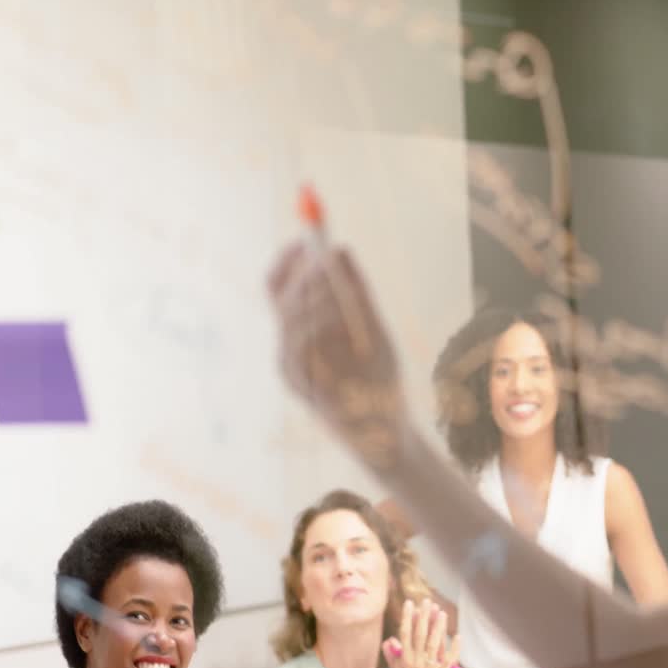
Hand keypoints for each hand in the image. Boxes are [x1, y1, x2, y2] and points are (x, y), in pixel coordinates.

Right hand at [267, 241, 407, 466]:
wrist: (387, 430)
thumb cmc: (379, 380)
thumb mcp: (372, 327)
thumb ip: (357, 292)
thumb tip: (340, 249)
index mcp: (301, 330)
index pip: (280, 286)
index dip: (289, 259)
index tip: (308, 238)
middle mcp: (288, 347)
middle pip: (281, 298)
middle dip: (304, 274)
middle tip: (324, 259)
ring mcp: (291, 367)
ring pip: (290, 318)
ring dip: (314, 296)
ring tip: (335, 285)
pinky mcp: (300, 385)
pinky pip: (301, 346)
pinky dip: (318, 325)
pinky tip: (336, 316)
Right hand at [383, 598, 461, 667]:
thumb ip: (392, 657)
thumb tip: (388, 641)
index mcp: (405, 659)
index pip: (405, 634)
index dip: (407, 618)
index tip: (410, 603)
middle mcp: (416, 661)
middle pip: (420, 634)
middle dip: (423, 616)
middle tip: (427, 601)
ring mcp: (429, 667)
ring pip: (433, 643)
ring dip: (438, 627)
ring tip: (442, 613)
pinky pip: (448, 659)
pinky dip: (454, 648)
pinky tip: (457, 636)